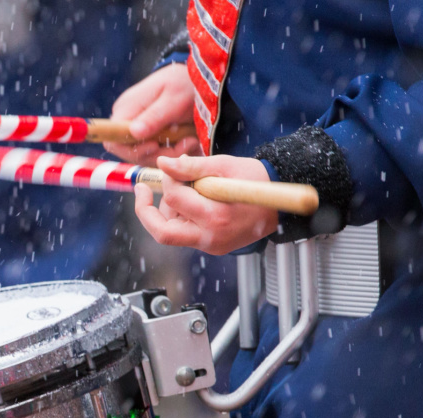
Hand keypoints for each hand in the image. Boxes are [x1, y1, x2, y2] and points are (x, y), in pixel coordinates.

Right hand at [103, 64, 198, 166]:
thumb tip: (134, 133)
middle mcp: (126, 120)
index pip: (113, 140)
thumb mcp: (174, 99)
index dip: (131, 150)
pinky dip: (171, 151)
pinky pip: (155, 152)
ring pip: (145, 155)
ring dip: (168, 154)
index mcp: (126, 108)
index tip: (157, 145)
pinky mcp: (148, 134)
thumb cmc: (184, 83)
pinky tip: (188, 140)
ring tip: (191, 140)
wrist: (193, 79)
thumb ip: (155, 116)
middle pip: (129, 152)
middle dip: (157, 155)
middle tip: (185, 144)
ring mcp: (137, 128)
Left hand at [132, 155, 278, 254]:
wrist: (280, 201)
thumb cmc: (256, 180)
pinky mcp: (212, 247)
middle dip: (146, 209)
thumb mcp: (224, 165)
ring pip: (171, 233)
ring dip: (167, 210)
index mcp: (216, 216)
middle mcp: (211, 237)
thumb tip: (163, 164)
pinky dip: (179, 217)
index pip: (174, 198)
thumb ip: (191, 167)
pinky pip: (184, 235)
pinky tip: (192, 201)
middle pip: (162, 232)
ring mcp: (211, 245)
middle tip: (142, 190)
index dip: (167, 179)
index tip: (171, 168)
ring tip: (186, 190)